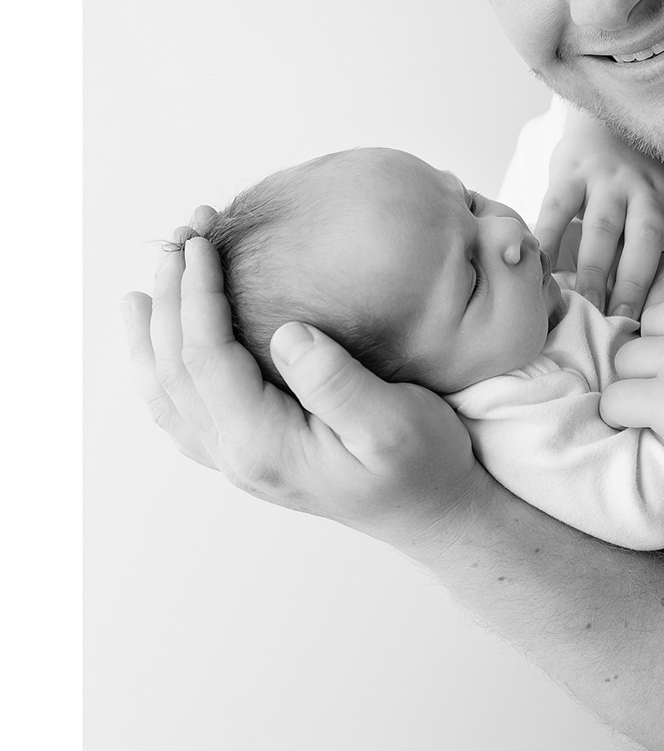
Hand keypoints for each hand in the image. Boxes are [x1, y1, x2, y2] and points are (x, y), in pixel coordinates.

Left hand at [122, 227, 478, 541]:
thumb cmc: (421, 465)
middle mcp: (237, 456)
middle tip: (178, 238)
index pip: (206, 357)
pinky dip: (161, 374)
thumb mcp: (394, 423)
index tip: (201, 242)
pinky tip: (163, 351)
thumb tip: (287, 333)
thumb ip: (336, 382)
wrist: (431, 511)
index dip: (197, 294)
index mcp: (263, 444)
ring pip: (167, 395)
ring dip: (152, 337)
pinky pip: (184, 412)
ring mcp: (237, 459)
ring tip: (144, 289)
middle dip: (170, 298)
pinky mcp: (250, 452)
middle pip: (174, 370)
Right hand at [530, 115, 663, 322]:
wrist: (608, 115)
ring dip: (593, 269)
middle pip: (644, 240)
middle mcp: (645, 191)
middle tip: (622, 324)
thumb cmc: (648, 171)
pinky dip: (548, 238)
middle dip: (634, 283)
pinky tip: (540, 267)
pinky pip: (557, 208)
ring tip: (583, 306)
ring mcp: (607, 180)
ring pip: (601, 228)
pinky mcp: (570, 172)